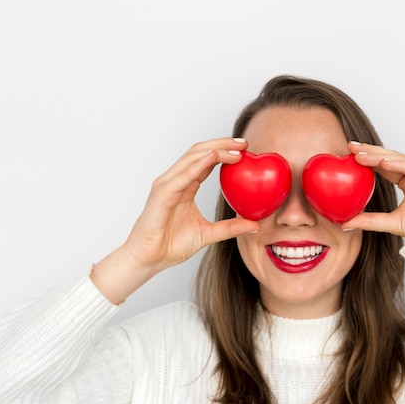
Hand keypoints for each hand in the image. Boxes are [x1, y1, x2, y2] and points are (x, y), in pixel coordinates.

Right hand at [91, 137, 259, 303]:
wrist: (149, 259)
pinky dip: (198, 164)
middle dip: (223, 143)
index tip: (245, 150)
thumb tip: (256, 226)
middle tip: (244, 143)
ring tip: (236, 149)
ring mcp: (167, 185)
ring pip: (192, 157)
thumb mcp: (209, 234)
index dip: (224, 151)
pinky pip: (182, 175)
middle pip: (199, 152)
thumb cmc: (170, 245)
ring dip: (215, 149)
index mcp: (185, 186)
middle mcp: (175, 180)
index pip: (206, 160)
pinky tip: (213, 157)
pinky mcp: (162, 193)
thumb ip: (231, 228)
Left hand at [342, 143, 404, 237]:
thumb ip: (370, 221)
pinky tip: (385, 162)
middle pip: (391, 158)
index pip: (384, 165)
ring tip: (363, 155)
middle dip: (370, 152)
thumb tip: (344, 223)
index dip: (367, 159)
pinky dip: (403, 164)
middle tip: (351, 147)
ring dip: (381, 156)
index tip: (349, 154)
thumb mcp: (393, 223)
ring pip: (403, 160)